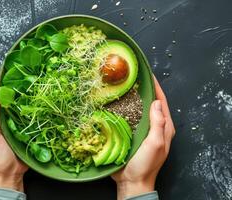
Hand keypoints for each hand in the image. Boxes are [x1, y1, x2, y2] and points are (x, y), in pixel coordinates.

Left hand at [0, 76, 27, 191]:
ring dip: (14, 95)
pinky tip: (28, 98)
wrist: (8, 174)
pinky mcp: (13, 127)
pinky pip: (17, 113)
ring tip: (24, 83)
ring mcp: (2, 123)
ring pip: (8, 105)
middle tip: (17, 75)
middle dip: (6, 87)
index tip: (4, 72)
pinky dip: (21, 105)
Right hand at [112, 76, 174, 198]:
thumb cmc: (145, 165)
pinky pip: (129, 117)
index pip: (162, 102)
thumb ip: (158, 124)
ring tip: (124, 85)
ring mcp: (142, 130)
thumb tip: (157, 102)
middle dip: (144, 89)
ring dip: (133, 97)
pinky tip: (116, 102)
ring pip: (139, 109)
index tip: (148, 74)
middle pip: (151, 103)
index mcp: (164, 127)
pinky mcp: (131, 133)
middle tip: (134, 77)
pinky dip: (125, 108)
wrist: (131, 181)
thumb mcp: (155, 144)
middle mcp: (154, 126)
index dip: (156, 87)